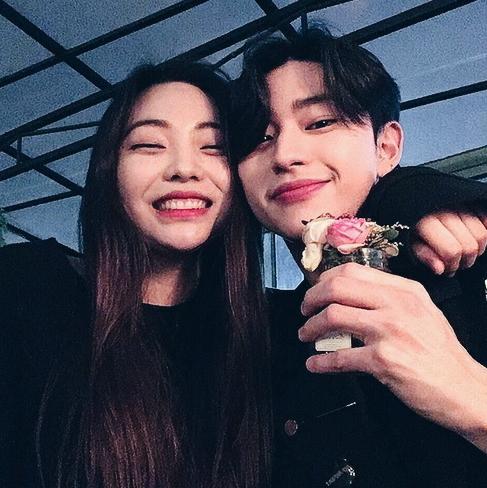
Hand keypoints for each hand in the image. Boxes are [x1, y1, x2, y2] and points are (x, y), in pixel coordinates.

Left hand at [299, 263, 486, 448]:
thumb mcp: (421, 311)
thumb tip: (348, 295)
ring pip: (333, 317)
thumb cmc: (439, 352)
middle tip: (304, 310)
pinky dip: (321, 361)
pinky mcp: (384, 361)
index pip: (352, 271)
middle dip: (311, 298)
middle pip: (337, 287)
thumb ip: (388, 298)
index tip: (315, 291)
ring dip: (310, 328)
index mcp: (404, 290)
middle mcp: (397, 305)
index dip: (325, 280)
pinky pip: (340, 357)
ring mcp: (390, 331)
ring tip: (306, 335)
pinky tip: (315, 364)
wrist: (463, 387)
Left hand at [412, 209, 486, 275]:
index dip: (452, 265)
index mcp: (427, 224)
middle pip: (470, 246)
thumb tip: (439, 269)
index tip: (447, 268)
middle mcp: (444, 211)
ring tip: (465, 251)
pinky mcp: (472, 202)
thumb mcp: (416, 247)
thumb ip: (426, 258)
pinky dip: (484, 231)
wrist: (423, 214)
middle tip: (457, 262)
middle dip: (465, 261)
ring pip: (482, 235)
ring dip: (477, 249)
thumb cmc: (420, 233)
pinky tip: (472, 237)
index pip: (451, 251)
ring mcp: (460, 205)